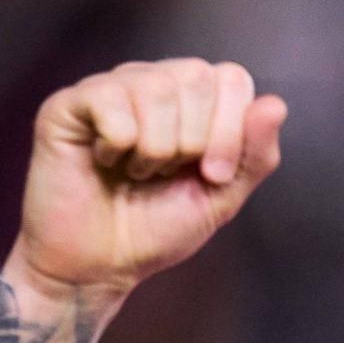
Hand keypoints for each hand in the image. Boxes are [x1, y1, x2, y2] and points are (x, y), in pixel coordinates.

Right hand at [14, 59, 287, 293]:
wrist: (101, 265)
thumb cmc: (156, 228)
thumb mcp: (222, 197)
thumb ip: (254, 155)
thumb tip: (275, 104)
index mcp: (192, 101)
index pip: (231, 78)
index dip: (231, 129)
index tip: (213, 175)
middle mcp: (152, 83)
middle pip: (197, 76)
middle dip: (196, 140)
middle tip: (168, 175)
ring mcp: (109, 89)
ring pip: (156, 88)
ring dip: (155, 148)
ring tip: (137, 171)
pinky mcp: (68, 105)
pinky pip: (110, 100)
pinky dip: (117, 143)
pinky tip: (105, 161)